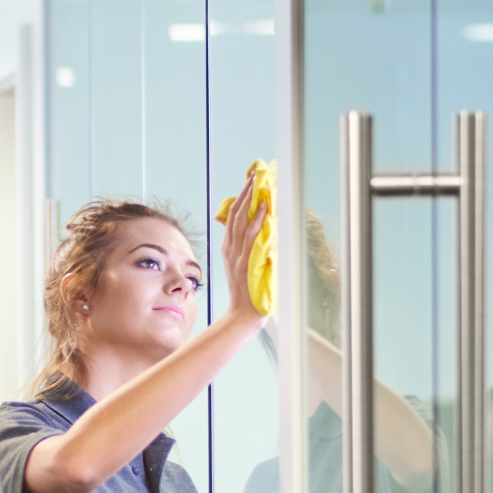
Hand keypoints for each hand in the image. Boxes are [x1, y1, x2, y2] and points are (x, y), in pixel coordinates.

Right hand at [218, 171, 268, 323]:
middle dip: (245, 194)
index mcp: (228, 250)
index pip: (233, 219)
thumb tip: (262, 237)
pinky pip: (251, 236)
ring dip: (251, 201)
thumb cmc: (248, 296)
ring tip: (258, 185)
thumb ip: (249, 253)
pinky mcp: (245, 262)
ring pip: (241, 221)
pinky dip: (257, 220)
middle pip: (235, 215)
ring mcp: (237, 255)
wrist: (242, 316)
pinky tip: (264, 208)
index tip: (249, 185)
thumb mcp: (244, 269)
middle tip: (254, 177)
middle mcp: (230, 250)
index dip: (240, 200)